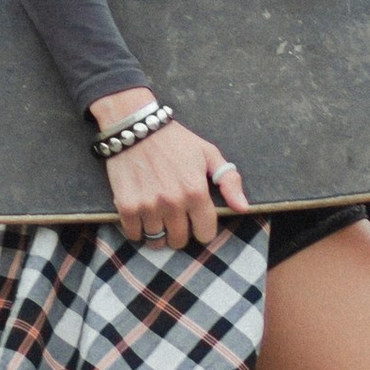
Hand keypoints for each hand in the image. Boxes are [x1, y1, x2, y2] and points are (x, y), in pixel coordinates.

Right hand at [91, 88, 249, 247]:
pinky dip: (137, 230)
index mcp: (196, 191)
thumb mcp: (208, 153)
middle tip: (174, 217)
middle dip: (179, 232)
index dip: (201, 229)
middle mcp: (173, 202)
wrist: (136, 127)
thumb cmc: (175, 140)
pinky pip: (134, 235)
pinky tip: (141, 215)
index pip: (205, 234)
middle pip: (179, 241)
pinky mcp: (126, 206)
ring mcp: (149, 206)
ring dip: (157, 232)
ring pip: (156, 241)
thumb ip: (229, 181)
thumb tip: (242, 208)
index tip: (194, 220)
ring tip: (156, 215)